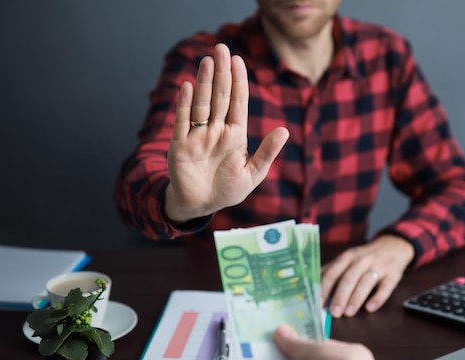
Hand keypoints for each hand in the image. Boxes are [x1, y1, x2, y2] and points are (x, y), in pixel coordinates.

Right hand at [164, 43, 288, 222]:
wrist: (201, 205)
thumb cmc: (227, 190)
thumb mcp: (252, 174)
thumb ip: (266, 152)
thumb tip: (284, 130)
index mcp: (234, 135)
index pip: (238, 102)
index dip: (238, 81)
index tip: (238, 60)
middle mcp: (215, 130)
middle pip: (219, 97)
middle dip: (221, 73)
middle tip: (221, 48)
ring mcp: (197, 136)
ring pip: (202, 104)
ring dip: (205, 83)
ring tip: (207, 62)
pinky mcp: (180, 145)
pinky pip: (183, 122)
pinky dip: (185, 105)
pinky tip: (189, 87)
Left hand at [321, 234, 414, 316]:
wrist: (393, 246)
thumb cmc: (364, 257)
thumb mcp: (347, 259)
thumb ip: (332, 271)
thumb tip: (313, 287)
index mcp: (347, 257)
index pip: (333, 273)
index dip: (324, 288)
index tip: (319, 303)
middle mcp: (361, 260)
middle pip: (348, 278)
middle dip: (340, 296)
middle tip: (334, 313)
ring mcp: (378, 266)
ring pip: (365, 282)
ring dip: (356, 298)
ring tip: (348, 313)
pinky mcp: (393, 274)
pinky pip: (385, 287)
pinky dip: (378, 298)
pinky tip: (370, 308)